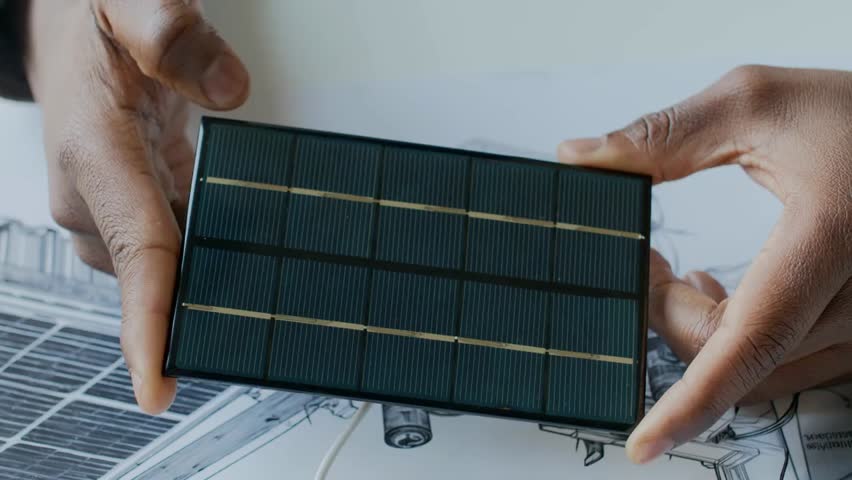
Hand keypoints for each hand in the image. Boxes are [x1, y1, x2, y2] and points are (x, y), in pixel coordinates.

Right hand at [25, 0, 249, 412]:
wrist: (63, 29)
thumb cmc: (87, 20)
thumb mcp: (125, 1)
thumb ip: (171, 35)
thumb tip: (230, 92)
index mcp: (94, 153)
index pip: (133, 248)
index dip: (148, 324)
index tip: (159, 387)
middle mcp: (94, 196)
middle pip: (158, 274)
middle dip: (206, 302)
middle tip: (280, 307)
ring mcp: (109, 210)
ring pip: (166, 267)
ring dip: (210, 278)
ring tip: (271, 273)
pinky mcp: (130, 208)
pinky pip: (169, 251)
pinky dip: (205, 256)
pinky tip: (245, 249)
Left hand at [559, 65, 851, 462]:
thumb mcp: (756, 103)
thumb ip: (661, 137)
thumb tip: (581, 159)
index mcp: (826, 241)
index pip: (748, 342)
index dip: (691, 401)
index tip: (643, 442)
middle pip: (724, 350)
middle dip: (661, 310)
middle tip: (637, 260)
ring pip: (749, 366)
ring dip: (694, 326)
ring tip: (672, 271)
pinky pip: (780, 363)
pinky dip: (731, 340)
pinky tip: (714, 293)